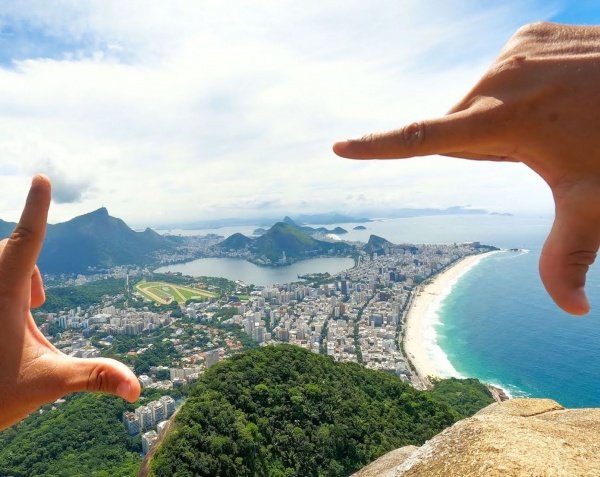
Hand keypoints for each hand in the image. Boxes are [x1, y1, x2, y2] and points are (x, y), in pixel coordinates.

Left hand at [0, 176, 139, 430]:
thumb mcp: (49, 383)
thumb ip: (94, 377)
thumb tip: (136, 388)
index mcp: (2, 294)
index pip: (26, 241)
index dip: (36, 209)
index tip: (41, 178)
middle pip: (11, 250)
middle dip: (31, 265)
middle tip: (41, 305)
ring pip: (1, 261)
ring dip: (20, 273)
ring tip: (34, 307)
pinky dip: (10, 280)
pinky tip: (15, 314)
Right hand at [333, 22, 599, 315]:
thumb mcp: (596, 200)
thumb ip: (570, 253)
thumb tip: (572, 310)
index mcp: (504, 120)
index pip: (424, 140)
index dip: (379, 149)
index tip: (341, 148)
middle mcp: (500, 78)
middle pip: (464, 127)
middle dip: (489, 146)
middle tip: (543, 147)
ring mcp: (515, 50)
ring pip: (484, 100)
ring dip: (505, 117)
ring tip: (556, 116)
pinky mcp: (529, 34)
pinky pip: (506, 72)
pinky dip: (521, 88)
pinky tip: (560, 92)